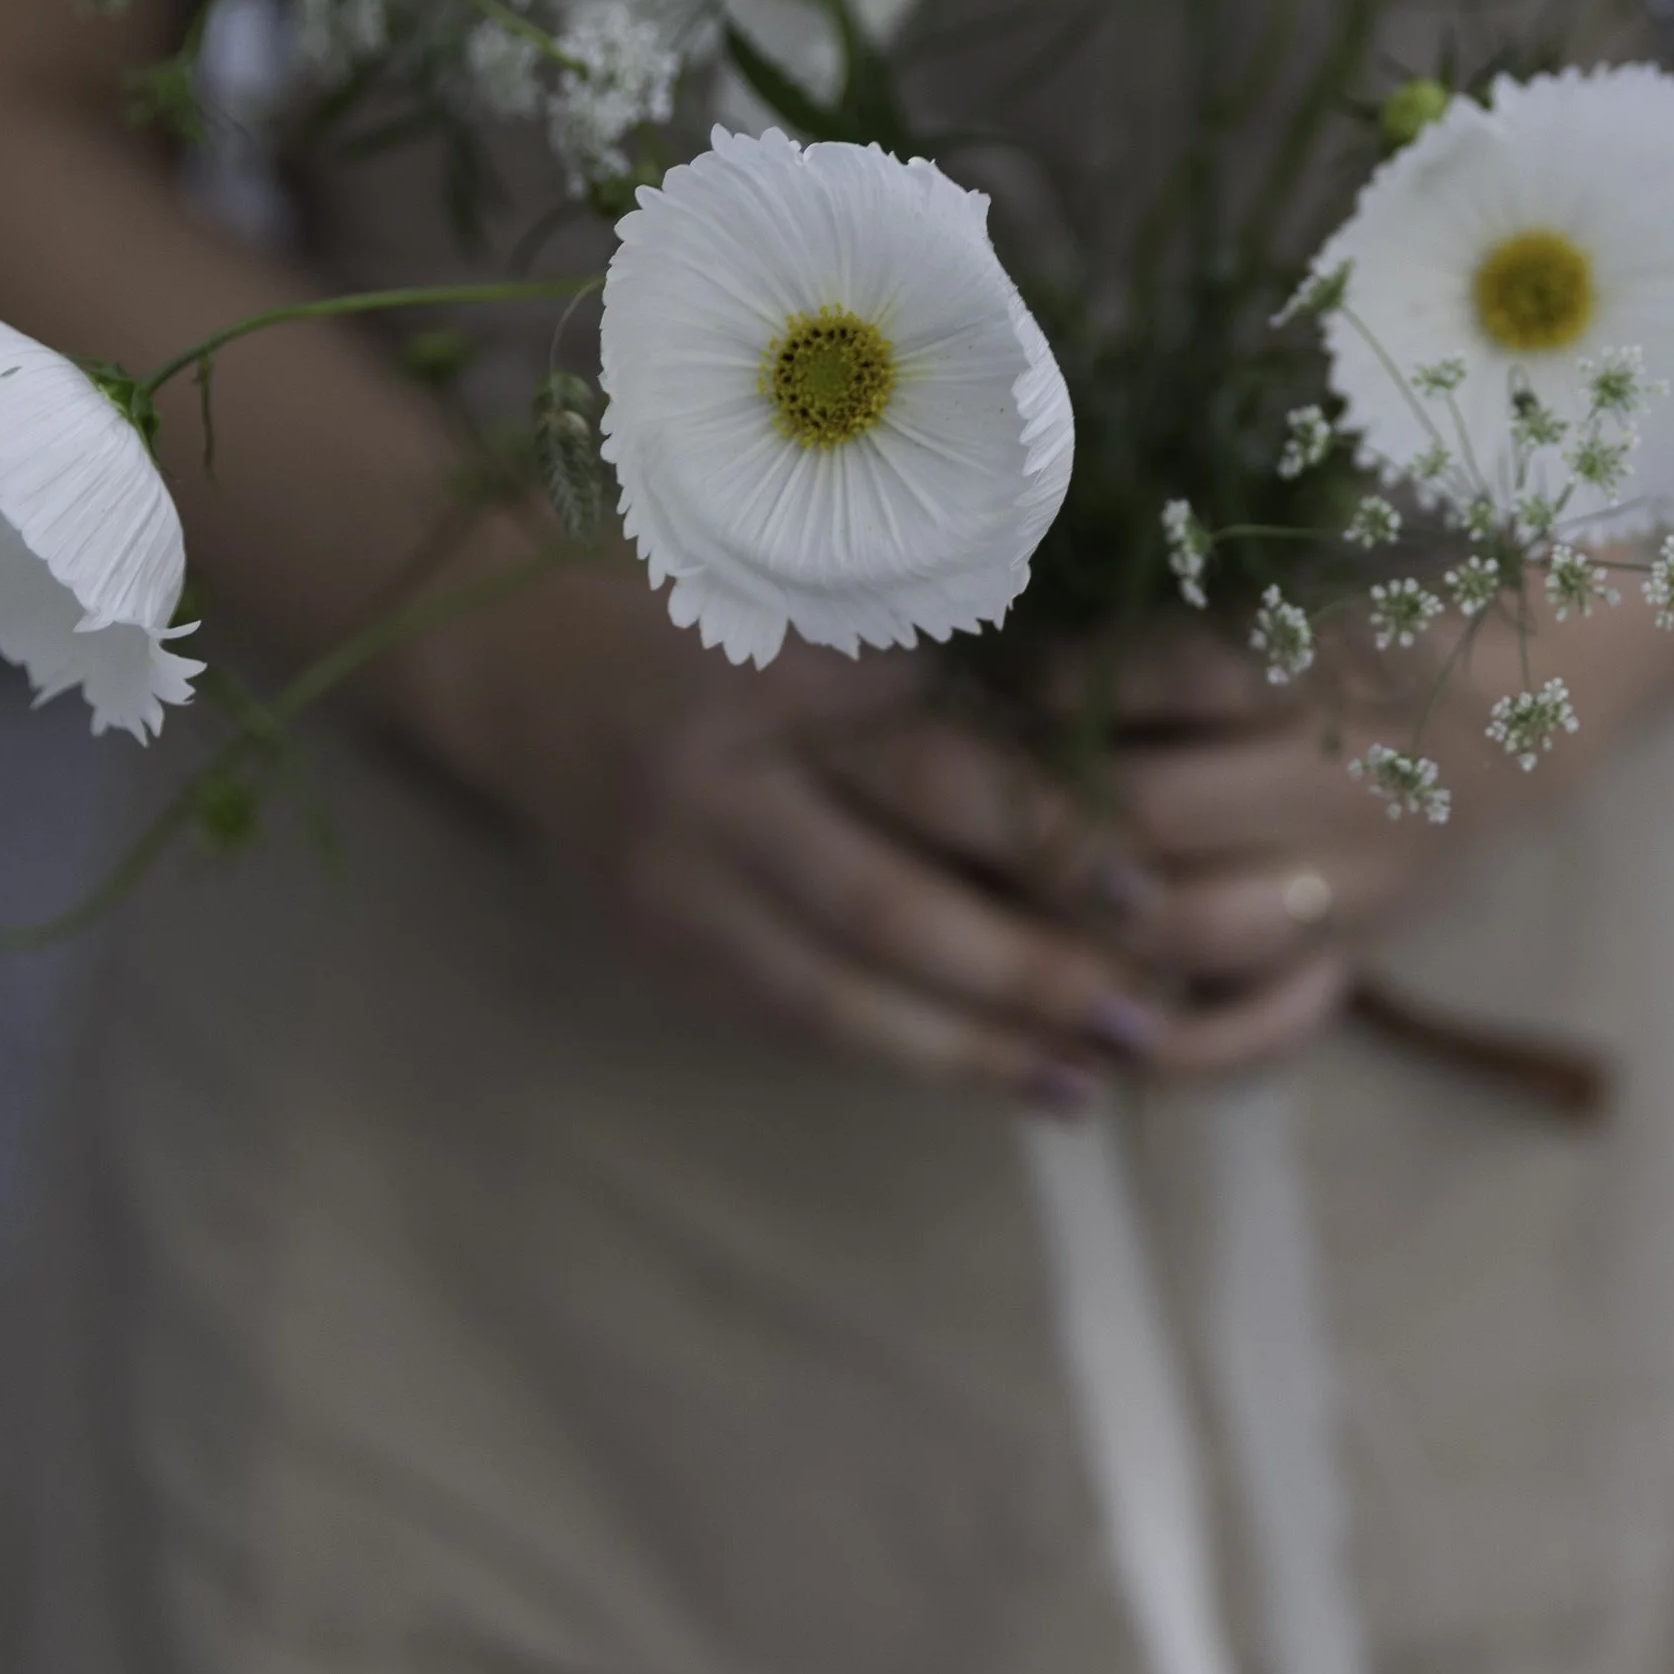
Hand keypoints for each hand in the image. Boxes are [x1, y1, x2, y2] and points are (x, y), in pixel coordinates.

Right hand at [386, 561, 1344, 1109]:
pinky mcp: (657, 945)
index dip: (1042, 832)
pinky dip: (901, 1056)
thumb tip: (1119, 766)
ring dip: (973, 1048)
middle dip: (1021, 971)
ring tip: (1091, 1078)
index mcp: (773, 669)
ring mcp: (669, 879)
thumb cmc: (731, 605)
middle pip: (884, 901)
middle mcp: (710, 781)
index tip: (1144, 882)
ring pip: (834, 993)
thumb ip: (949, 665)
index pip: (925, 767)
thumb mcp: (834, 594)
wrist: (530, 662)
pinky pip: (790, 1020)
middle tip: (1144, 1013)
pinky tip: (998, 1077)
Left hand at [845, 615, 1529, 1067]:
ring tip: (982, 890)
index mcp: (1337, 657)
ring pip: (1191, 929)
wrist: (1553, 685)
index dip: (1061, 676)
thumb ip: (1197, 579)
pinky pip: (1261, 1026)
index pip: (1173, 673)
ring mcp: (1356, 878)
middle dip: (1030, 805)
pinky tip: (1083, 1025)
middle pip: (1155, 812)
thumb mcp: (1322, 558)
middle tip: (933, 784)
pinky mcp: (1360, 944)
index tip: (979, 662)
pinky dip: (1171, 1044)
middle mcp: (1346, 777)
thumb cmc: (1404, 592)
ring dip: (1076, 923)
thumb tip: (1030, 576)